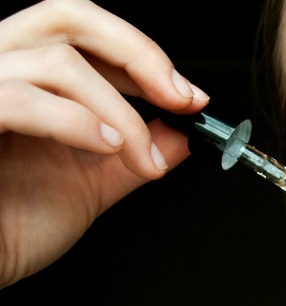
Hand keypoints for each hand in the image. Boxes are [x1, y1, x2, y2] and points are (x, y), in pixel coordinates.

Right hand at [0, 0, 209, 288]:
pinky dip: (76, 121)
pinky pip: (21, 99)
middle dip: (138, 56)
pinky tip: (106, 146)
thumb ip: (137, 150)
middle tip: (179, 100)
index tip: (188, 95)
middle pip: (67, 17)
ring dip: (119, 112)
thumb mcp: (93, 181)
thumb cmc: (13, 226)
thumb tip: (185, 133)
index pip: (83, 30)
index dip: (143, 54)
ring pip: (58, 62)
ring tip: (140, 155)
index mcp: (26, 78)